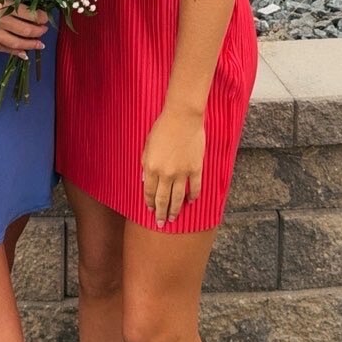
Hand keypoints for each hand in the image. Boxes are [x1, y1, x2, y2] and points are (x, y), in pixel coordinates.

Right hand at [0, 0, 48, 56]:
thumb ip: (11, 5)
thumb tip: (30, 15)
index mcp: (3, 3)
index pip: (28, 14)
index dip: (41, 18)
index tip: (46, 18)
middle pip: (25, 29)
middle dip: (38, 32)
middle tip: (44, 31)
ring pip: (16, 42)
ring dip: (30, 44)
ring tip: (39, 45)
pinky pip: (2, 48)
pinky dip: (14, 51)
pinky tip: (23, 53)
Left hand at [141, 109, 204, 227]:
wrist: (182, 117)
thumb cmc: (162, 127)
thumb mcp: (147, 145)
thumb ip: (146, 164)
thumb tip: (147, 179)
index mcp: (151, 167)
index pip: (150, 191)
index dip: (150, 203)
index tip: (150, 210)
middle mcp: (166, 174)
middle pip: (163, 199)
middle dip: (161, 213)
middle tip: (161, 224)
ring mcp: (182, 172)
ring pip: (178, 197)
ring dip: (175, 209)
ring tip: (174, 218)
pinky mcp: (195, 168)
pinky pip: (195, 187)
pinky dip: (193, 196)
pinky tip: (191, 201)